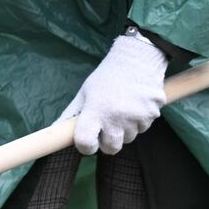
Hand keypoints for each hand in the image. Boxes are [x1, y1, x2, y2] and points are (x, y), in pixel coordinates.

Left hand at [61, 30, 166, 154]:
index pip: (86, 143)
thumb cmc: (107, 76)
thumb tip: (56, 130)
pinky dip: (138, 121)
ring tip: (122, 109)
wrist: (137, 59)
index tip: (88, 141)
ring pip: (128, 138)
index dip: (85, 146)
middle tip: (106, 125)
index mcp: (96, 111)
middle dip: (107, 141)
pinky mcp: (152, 115)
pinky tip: (135, 105)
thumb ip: (72, 114)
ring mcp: (136, 117)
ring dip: (124, 130)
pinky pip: (143, 128)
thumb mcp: (85, 92)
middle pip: (111, 148)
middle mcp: (116, 117)